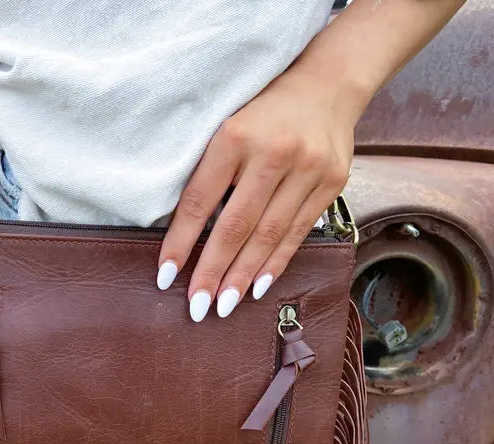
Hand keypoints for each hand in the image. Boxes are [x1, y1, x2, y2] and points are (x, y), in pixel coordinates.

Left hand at [157, 68, 355, 320]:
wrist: (328, 83)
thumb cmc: (262, 110)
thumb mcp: (225, 127)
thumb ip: (208, 172)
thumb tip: (185, 235)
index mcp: (235, 136)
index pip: (199, 202)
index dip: (180, 243)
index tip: (165, 277)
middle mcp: (273, 153)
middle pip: (236, 226)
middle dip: (213, 272)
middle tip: (197, 307)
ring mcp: (307, 169)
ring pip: (268, 235)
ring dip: (243, 276)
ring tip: (224, 306)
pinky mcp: (331, 182)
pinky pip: (298, 232)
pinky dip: (275, 263)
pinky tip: (258, 287)